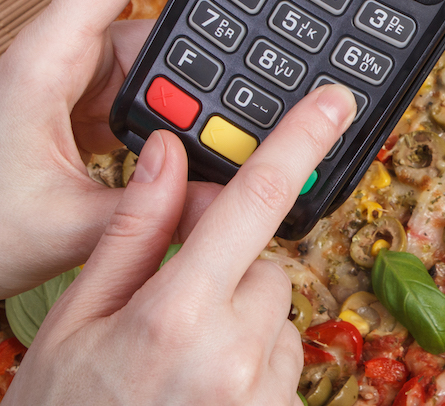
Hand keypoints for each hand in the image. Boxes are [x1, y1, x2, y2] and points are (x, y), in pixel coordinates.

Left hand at [0, 0, 244, 297]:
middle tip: (277, 28)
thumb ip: (149, 213)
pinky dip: (189, 107)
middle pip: (160, 15)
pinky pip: (158, 90)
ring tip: (244, 121)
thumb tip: (229, 199)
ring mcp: (83, 83)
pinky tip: (213, 134)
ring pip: (166, 60)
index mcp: (48, 58)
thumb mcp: (62, 226)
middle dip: (218, 25)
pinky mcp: (95, 109)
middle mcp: (68, 58)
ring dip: (203, 87)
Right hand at [6, 84, 355, 403]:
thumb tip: (167, 157)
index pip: (254, 203)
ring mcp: (261, 396)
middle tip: (173, 310)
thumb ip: (132, 233)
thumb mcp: (75, 321)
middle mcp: (233, 355)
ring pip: (280, 316)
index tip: (335, 102)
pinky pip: (285, 364)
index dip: (300, 141)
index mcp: (176, 314)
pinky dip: (256, 364)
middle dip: (232, 270)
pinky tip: (205, 389)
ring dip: (245, 322)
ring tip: (182, 363)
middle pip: (269, 265)